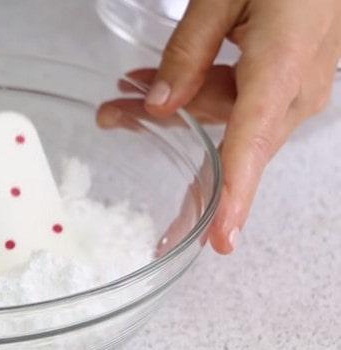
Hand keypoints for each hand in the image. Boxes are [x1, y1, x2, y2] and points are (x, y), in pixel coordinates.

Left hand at [140, 0, 340, 253]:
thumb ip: (189, 51)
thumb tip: (160, 104)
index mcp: (282, 71)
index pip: (252, 147)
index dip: (233, 197)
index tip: (220, 240)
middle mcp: (295, 93)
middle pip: (224, 139)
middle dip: (166, 134)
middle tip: (111, 116)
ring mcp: (294, 91)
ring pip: (226, 122)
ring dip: (176, 110)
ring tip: (123, 94)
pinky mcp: (288, 85)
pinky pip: (239, 106)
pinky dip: (200, 96)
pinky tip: (160, 86)